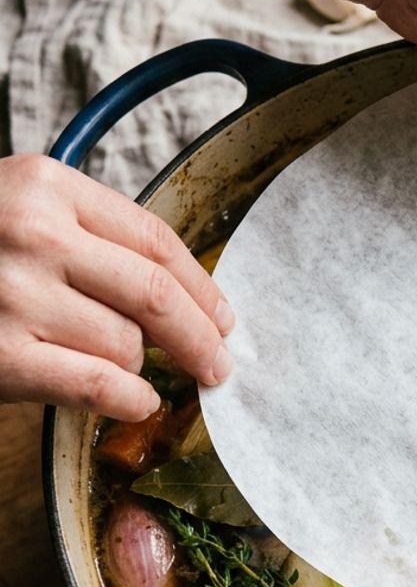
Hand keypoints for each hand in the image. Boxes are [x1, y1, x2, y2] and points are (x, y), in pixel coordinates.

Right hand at [0, 155, 233, 418]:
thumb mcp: (15, 206)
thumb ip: (85, 232)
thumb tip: (181, 293)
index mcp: (45, 184)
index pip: (154, 238)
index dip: (203, 285)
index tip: (224, 317)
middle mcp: (33, 232)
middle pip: (157, 294)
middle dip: (201, 338)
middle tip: (219, 364)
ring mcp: (13, 295)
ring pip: (126, 344)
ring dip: (142, 368)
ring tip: (133, 374)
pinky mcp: (0, 355)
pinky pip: (98, 385)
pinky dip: (130, 399)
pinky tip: (137, 402)